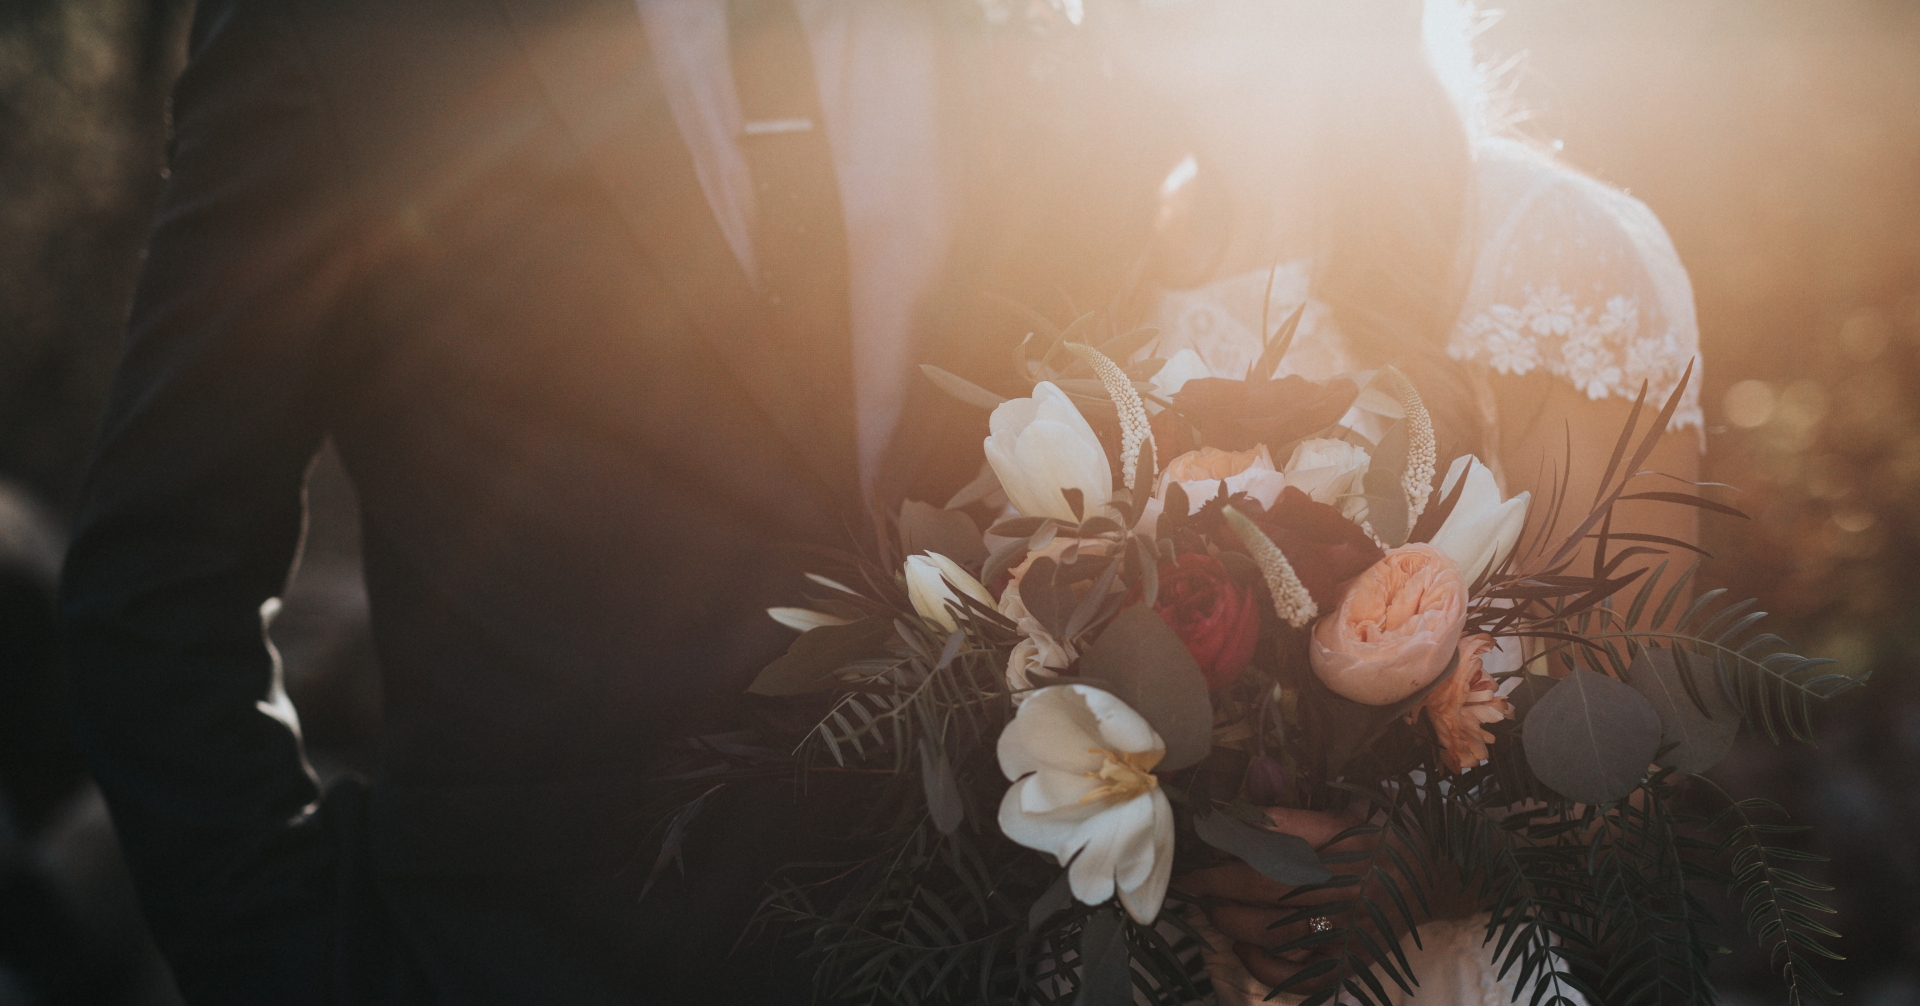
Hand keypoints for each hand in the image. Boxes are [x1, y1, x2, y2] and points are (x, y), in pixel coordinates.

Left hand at [1176, 806, 1449, 995]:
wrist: (1439, 883)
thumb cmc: (1381, 843)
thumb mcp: (1341, 817)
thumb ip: (1287, 813)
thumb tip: (1236, 801)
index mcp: (1341, 843)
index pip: (1268, 836)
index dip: (1223, 838)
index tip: (1197, 839)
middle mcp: (1342, 886)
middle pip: (1259, 884)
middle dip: (1214, 882)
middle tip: (1194, 879)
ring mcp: (1343, 930)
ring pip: (1266, 929)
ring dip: (1226, 918)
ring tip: (1212, 906)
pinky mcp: (1344, 963)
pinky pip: (1288, 971)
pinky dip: (1255, 959)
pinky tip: (1242, 943)